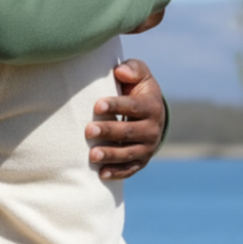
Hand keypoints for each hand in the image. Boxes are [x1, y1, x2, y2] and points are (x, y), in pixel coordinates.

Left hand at [85, 59, 165, 179]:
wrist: (153, 112)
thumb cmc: (137, 88)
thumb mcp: (140, 74)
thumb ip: (132, 69)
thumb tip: (120, 71)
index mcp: (151, 106)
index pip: (133, 107)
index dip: (116, 106)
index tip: (97, 105)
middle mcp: (152, 128)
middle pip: (129, 132)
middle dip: (109, 131)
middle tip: (89, 130)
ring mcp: (147, 147)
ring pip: (129, 153)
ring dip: (111, 155)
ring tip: (92, 155)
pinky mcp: (141, 160)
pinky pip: (130, 169)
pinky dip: (117, 173)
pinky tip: (101, 174)